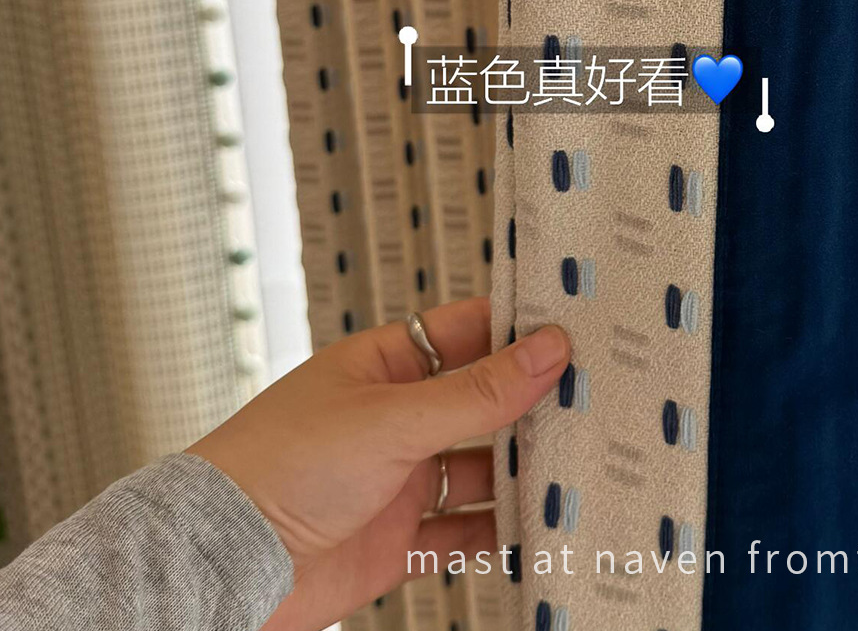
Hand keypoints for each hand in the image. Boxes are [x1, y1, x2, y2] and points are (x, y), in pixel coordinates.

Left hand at [190, 296, 568, 630]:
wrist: (222, 566)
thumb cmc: (279, 466)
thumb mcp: (392, 419)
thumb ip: (475, 392)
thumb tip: (548, 348)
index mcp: (385, 365)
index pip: (467, 333)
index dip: (519, 329)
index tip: (576, 327)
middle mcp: (396, 417)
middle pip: (482, 403)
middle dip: (532, 403)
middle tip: (598, 396)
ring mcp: (399, 479)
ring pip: (480, 468)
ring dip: (523, 469)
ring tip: (582, 462)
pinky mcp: (399, 540)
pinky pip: (464, 530)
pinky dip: (501, 531)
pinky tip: (538, 525)